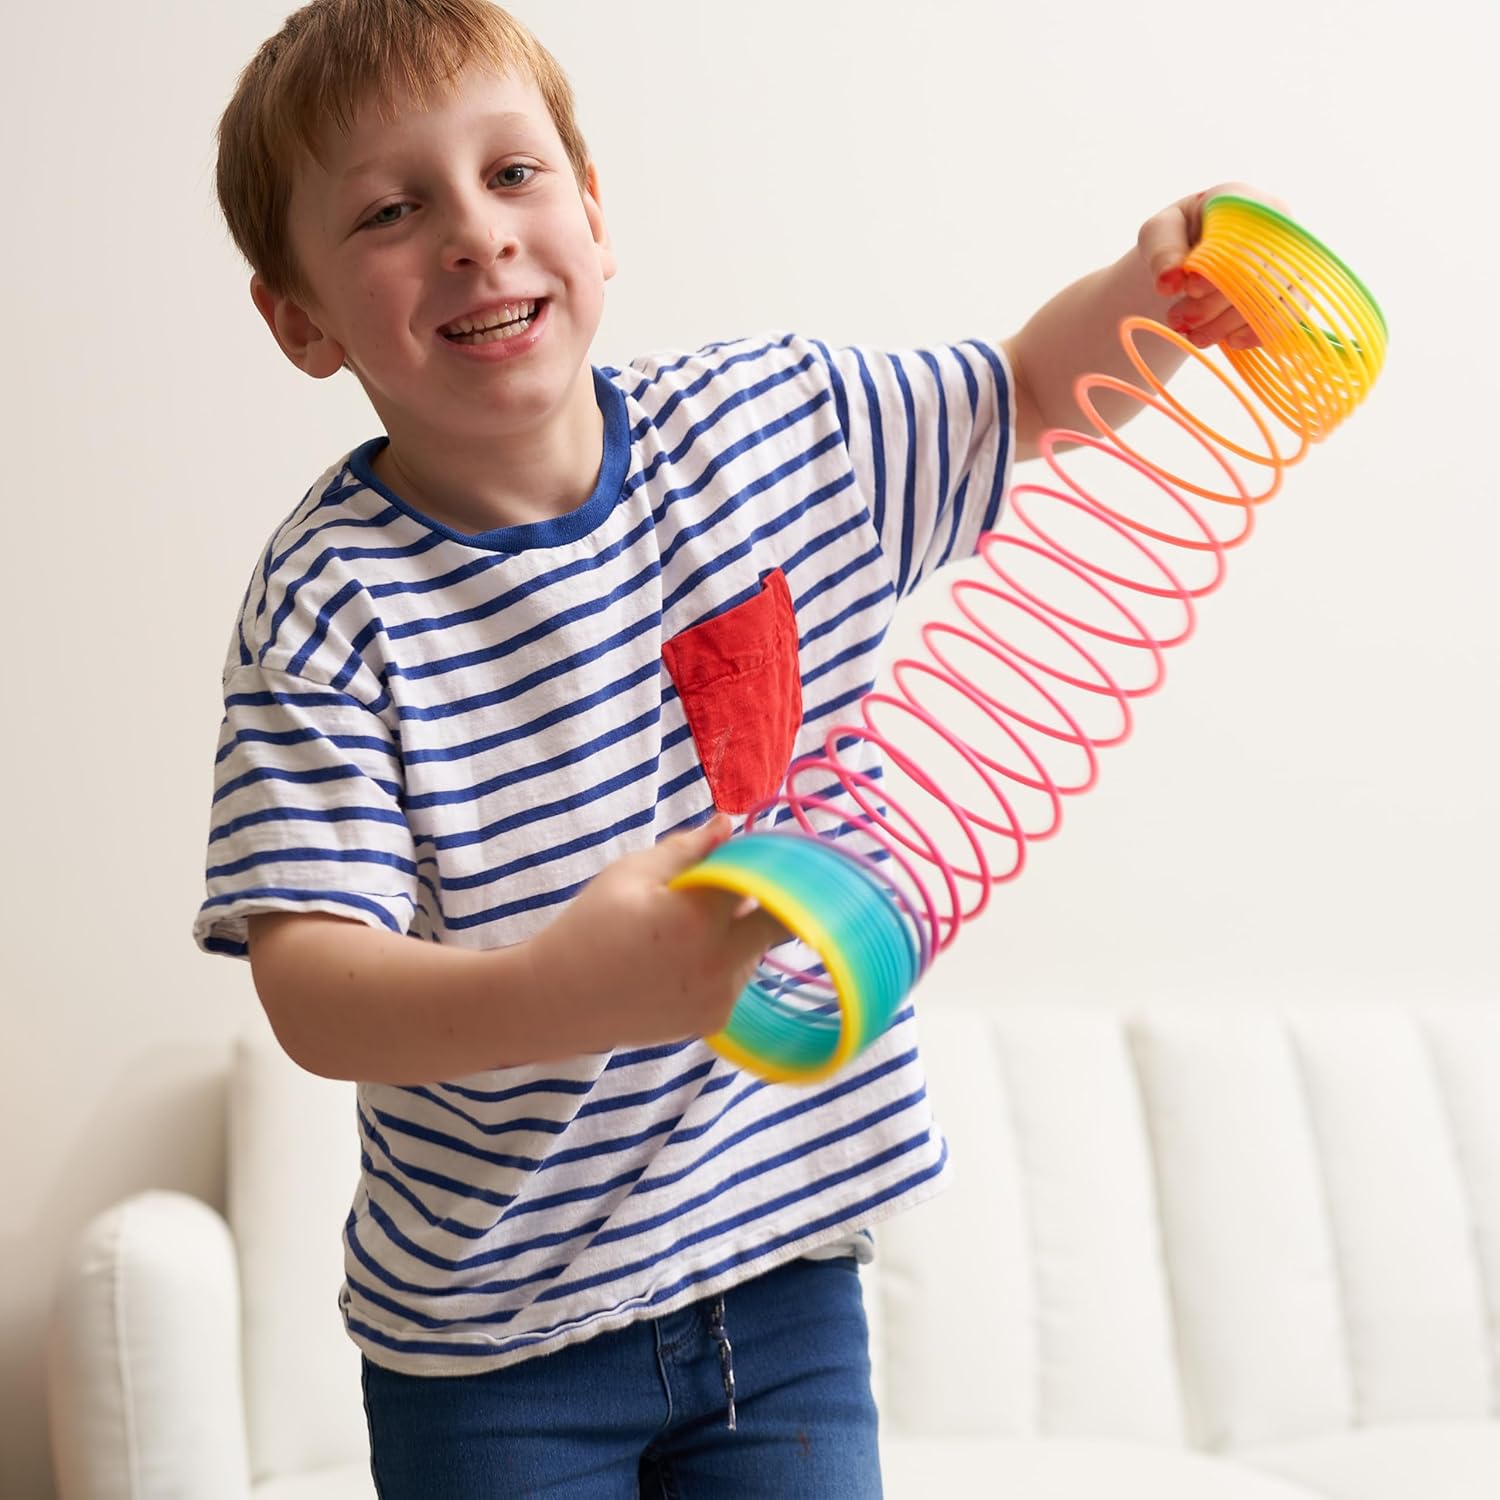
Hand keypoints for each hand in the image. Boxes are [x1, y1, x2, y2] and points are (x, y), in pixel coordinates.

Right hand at [532, 814, 789, 1051]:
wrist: (559, 1001)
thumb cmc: (591, 927)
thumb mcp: (632, 873)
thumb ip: (688, 848)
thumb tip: (728, 824)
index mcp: (701, 919)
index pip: (764, 881)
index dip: (762, 862)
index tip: (753, 853)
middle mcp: (721, 963)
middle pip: (779, 923)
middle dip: (765, 900)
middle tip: (728, 890)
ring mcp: (721, 997)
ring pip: (754, 950)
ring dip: (738, 931)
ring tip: (684, 929)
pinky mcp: (714, 1020)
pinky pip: (737, 978)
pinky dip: (723, 961)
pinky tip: (679, 959)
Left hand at [1137, 182, 1288, 350]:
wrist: (1195, 253)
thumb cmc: (1177, 237)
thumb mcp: (1158, 235)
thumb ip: (1162, 253)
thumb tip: (1169, 282)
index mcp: (1242, 202)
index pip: (1241, 238)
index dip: (1218, 271)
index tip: (1188, 289)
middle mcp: (1277, 225)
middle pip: (1257, 273)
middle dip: (1213, 305)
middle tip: (1177, 319)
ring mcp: (1291, 256)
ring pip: (1273, 297)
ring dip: (1230, 325)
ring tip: (1193, 335)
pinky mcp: (1296, 287)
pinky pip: (1290, 314)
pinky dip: (1258, 333)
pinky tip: (1231, 342)